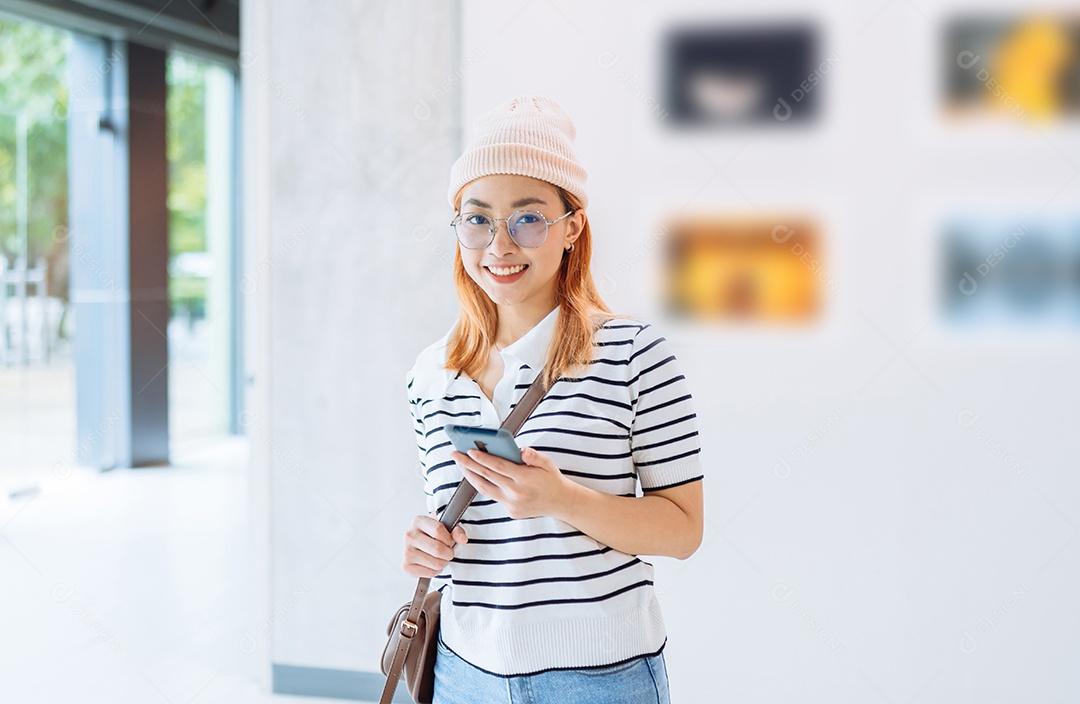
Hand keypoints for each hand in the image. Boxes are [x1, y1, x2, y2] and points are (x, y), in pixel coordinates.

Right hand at [402, 511, 467, 577]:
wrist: (425, 543)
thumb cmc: (436, 534)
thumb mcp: (448, 526)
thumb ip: (457, 531)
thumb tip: (462, 539)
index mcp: (418, 521)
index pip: (438, 530)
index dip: (449, 538)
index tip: (450, 540)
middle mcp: (409, 536)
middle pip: (437, 549)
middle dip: (449, 553)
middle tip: (448, 551)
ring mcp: (406, 552)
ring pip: (435, 563)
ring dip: (443, 562)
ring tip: (440, 557)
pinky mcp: (406, 566)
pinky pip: (430, 573)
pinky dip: (436, 571)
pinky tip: (433, 564)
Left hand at [451, 446, 572, 519]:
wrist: (561, 502)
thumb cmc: (551, 479)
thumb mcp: (547, 463)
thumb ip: (533, 456)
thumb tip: (521, 450)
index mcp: (524, 479)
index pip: (498, 467)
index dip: (482, 459)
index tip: (469, 451)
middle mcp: (516, 493)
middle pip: (486, 477)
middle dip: (468, 465)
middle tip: (455, 455)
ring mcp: (512, 504)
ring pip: (485, 489)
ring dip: (470, 476)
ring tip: (461, 465)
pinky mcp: (510, 511)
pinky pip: (493, 496)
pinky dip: (483, 485)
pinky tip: (476, 475)